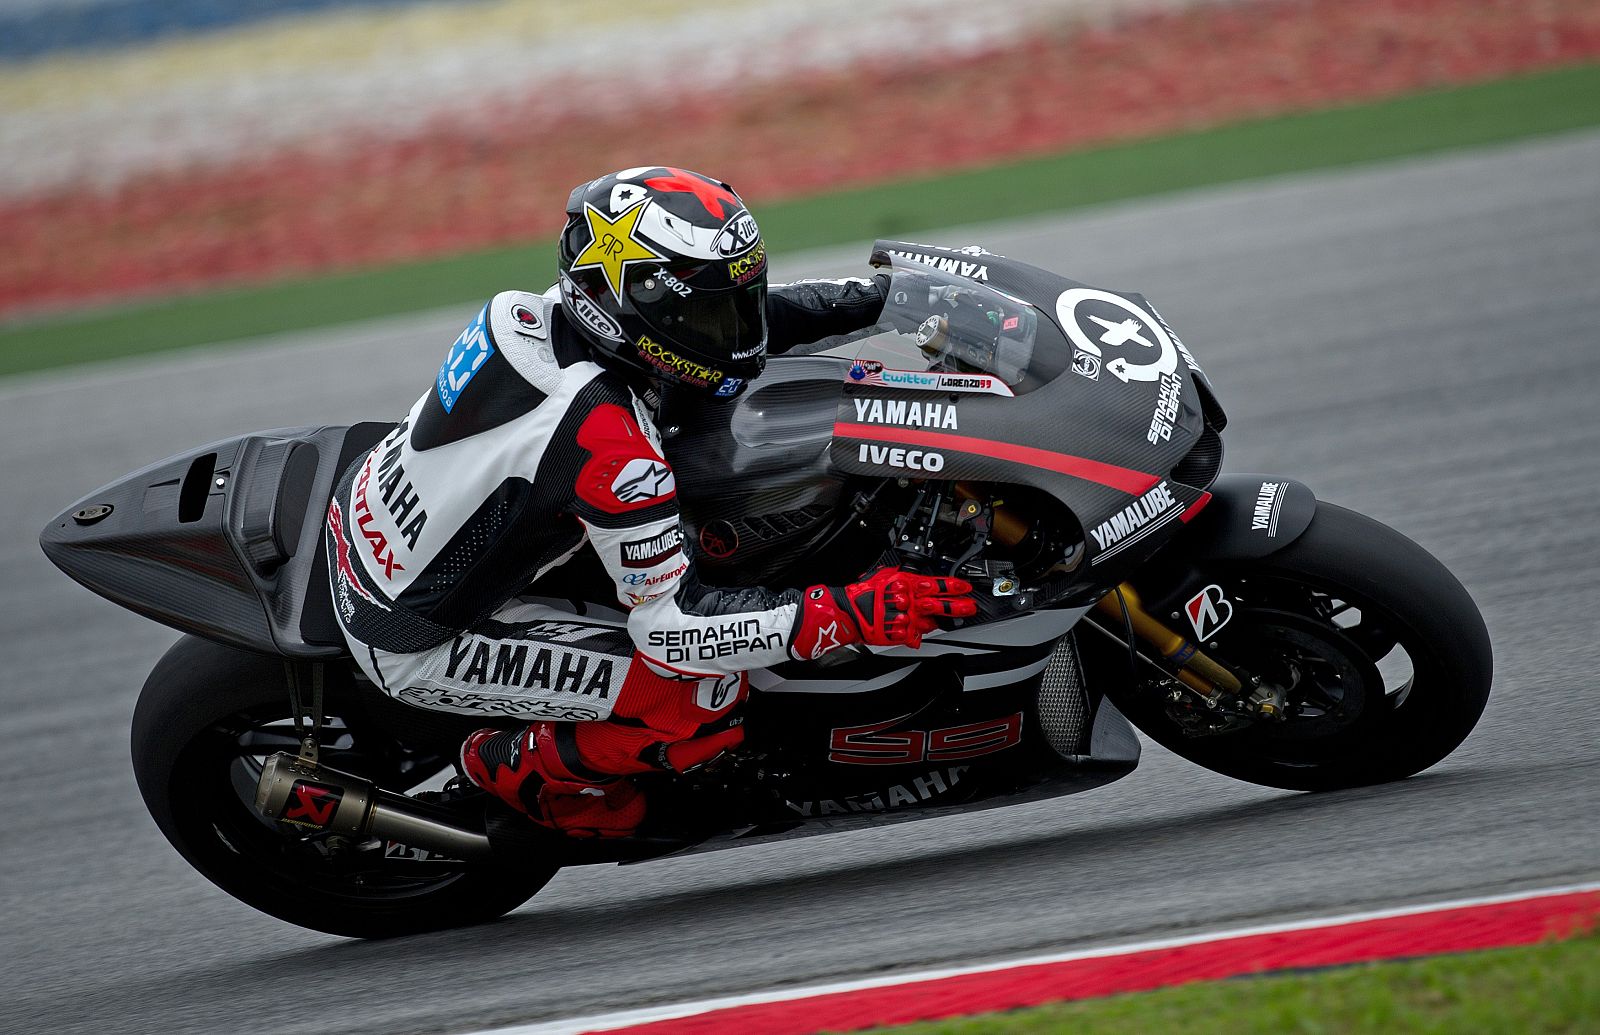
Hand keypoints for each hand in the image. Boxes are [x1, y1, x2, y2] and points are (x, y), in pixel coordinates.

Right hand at [792, 567, 976, 658]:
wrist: (848, 612)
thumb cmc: (863, 593)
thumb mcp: (886, 576)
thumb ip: (904, 578)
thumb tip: (918, 578)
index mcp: (906, 585)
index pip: (936, 585)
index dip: (953, 587)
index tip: (965, 588)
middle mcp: (909, 602)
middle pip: (939, 604)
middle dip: (958, 606)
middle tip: (970, 606)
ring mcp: (906, 619)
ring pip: (931, 621)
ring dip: (944, 620)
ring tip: (956, 619)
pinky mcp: (900, 634)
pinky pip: (916, 635)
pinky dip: (921, 633)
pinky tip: (926, 629)